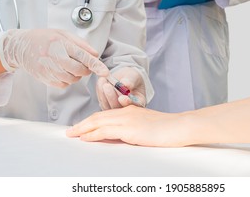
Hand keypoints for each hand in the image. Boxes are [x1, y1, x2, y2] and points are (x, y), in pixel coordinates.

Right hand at [0, 29, 108, 86]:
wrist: (20, 47)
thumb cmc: (43, 38)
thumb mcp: (63, 34)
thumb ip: (81, 44)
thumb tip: (95, 54)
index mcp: (60, 43)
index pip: (83, 56)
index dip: (96, 65)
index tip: (105, 72)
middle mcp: (54, 57)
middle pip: (79, 70)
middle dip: (85, 70)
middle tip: (83, 64)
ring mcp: (48, 69)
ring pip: (72, 79)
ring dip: (76, 75)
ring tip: (68, 64)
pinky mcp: (45, 79)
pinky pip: (63, 84)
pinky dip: (67, 80)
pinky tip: (61, 70)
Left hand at [66, 105, 190, 146]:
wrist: (179, 126)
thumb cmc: (167, 128)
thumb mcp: (146, 126)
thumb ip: (132, 128)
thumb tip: (121, 136)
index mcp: (129, 111)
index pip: (104, 115)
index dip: (90, 121)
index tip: (81, 127)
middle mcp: (126, 112)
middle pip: (97, 117)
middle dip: (82, 124)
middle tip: (69, 130)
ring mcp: (127, 119)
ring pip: (98, 122)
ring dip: (82, 128)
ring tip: (71, 134)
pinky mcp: (129, 128)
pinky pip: (105, 130)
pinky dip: (92, 134)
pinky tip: (85, 137)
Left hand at [96, 67, 145, 109]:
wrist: (124, 78)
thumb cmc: (132, 78)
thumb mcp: (134, 76)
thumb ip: (131, 80)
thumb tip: (125, 83)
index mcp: (139, 103)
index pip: (135, 106)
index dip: (128, 103)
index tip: (122, 98)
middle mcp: (127, 109)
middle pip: (119, 109)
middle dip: (112, 98)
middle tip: (107, 86)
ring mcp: (115, 109)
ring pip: (108, 106)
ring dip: (104, 95)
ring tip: (103, 80)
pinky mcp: (106, 106)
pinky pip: (102, 102)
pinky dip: (100, 92)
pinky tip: (100, 82)